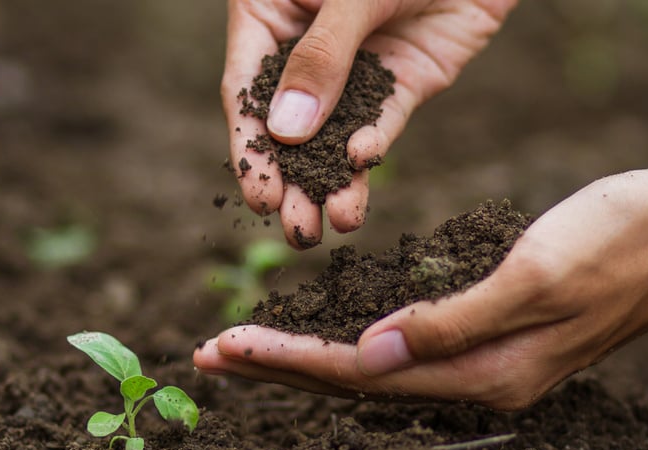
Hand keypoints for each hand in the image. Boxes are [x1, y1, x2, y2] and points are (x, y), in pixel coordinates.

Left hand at [195, 164, 647, 408]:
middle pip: (350, 383)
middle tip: (205, 357)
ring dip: (302, 360)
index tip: (223, 347)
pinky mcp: (489, 340)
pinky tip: (323, 340)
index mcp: (480, 372)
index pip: (356, 374)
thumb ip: (451, 322)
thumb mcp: (535, 275)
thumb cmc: (618, 240)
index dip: (285, 361)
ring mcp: (482, 365)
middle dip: (275, 369)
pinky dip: (346, 347)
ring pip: (368, 371)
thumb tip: (369, 357)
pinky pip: (399, 354)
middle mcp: (474, 380)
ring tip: (243, 351)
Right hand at [223, 0, 516, 248]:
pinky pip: (382, 120)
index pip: (247, 90)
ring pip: (334, 134)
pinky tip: (360, 165)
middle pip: (288, 125)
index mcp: (270, 12)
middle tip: (297, 231)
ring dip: (330, 182)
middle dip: (292, 181)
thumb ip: (322, 57)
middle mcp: (305, 46)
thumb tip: (286, 132)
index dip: (252, 147)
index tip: (261, 197)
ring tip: (324, 227)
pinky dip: (371, 144)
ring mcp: (354, 67)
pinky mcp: (401, 79)